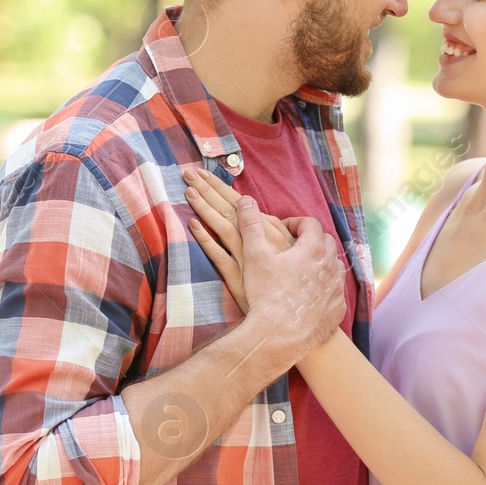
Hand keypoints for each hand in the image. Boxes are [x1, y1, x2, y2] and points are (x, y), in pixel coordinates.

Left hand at [184, 168, 311, 310]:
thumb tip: (257, 216)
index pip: (240, 203)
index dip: (221, 187)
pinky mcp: (239, 279)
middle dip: (209, 189)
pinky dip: (207, 240)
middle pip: (230, 210)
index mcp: (269, 231)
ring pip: (224, 227)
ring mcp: (248, 259)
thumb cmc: (295, 281)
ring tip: (189, 191)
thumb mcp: (290, 251)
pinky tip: (193, 225)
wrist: (296, 312)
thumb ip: (274, 232)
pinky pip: (220, 256)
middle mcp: (259, 241)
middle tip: (189, 172)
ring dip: (206, 208)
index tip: (203, 172)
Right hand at [184, 172, 345, 358]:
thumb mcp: (254, 256)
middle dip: (312, 241)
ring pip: (335, 268)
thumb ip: (251, 225)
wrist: (279, 336)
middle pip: (328, 244)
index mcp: (313, 250)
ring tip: (303, 271)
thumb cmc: (265, 294)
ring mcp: (336, 290)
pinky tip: (311, 297)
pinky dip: (326, 291)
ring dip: (322, 265)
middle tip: (294, 248)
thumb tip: (246, 200)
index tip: (284, 230)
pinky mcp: (337, 311)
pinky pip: (336, 294)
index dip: (296, 223)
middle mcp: (330, 267)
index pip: (311, 224)